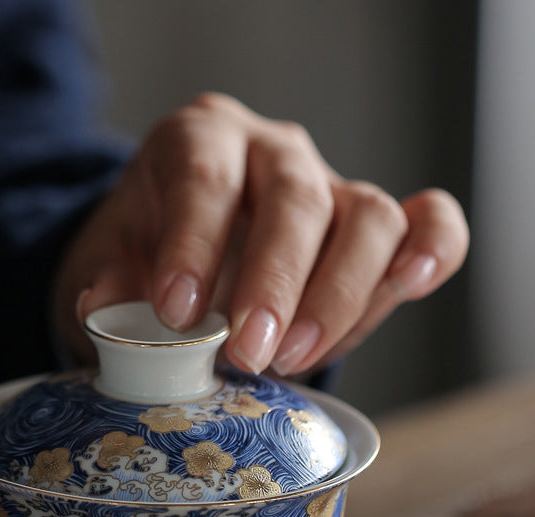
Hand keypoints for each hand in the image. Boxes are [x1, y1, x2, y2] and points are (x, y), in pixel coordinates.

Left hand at [54, 93, 468, 375]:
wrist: (182, 263)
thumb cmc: (146, 257)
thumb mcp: (108, 265)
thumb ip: (107, 285)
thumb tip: (104, 311)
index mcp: (198, 142)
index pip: (204, 178)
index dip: (194, 244)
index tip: (178, 313)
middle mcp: (272, 153)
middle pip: (295, 200)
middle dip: (274, 283)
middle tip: (247, 353)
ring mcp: (331, 186)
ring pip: (368, 218)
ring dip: (339, 296)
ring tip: (296, 357)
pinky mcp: (371, 229)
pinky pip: (425, 224)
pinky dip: (431, 251)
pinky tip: (412, 284)